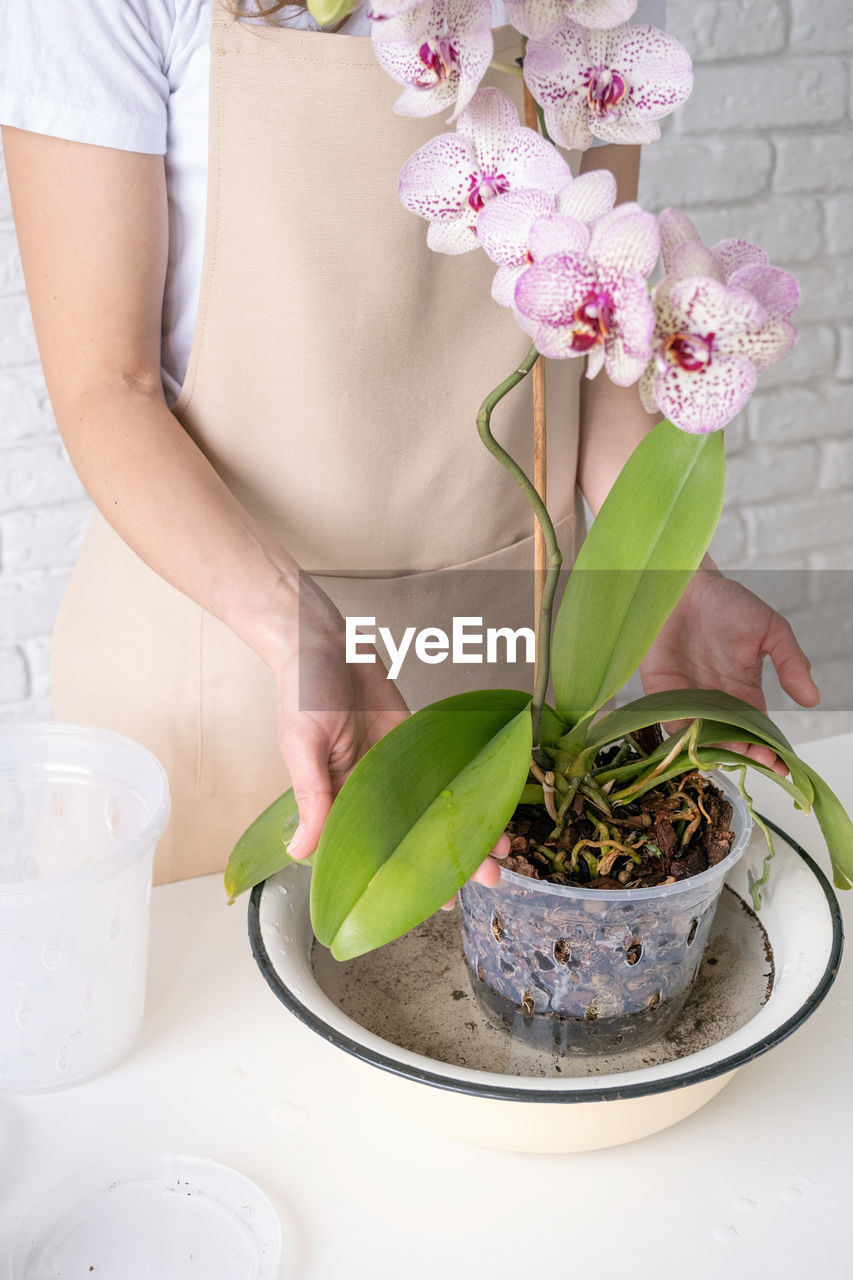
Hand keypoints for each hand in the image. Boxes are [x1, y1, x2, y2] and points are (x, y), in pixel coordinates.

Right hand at [273, 582, 506, 889]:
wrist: (323, 639)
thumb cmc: (303, 690)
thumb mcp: (302, 745)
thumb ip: (311, 796)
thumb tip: (301, 851)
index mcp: (337, 802)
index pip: (374, 853)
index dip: (404, 879)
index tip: (433, 902)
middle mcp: (370, 792)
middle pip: (414, 836)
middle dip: (450, 859)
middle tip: (487, 880)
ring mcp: (396, 766)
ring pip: (436, 809)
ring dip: (467, 829)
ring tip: (503, 852)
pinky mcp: (415, 739)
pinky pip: (446, 771)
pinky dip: (469, 789)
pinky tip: (493, 805)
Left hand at [639, 563, 819, 773]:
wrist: (683, 581)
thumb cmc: (726, 602)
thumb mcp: (770, 629)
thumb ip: (791, 662)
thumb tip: (812, 699)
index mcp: (743, 690)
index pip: (758, 729)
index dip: (768, 749)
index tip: (779, 764)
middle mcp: (715, 699)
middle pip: (729, 739)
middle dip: (742, 753)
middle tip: (751, 757)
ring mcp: (686, 696)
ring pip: (700, 735)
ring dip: (712, 745)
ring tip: (726, 749)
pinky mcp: (658, 690)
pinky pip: (668, 718)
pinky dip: (680, 730)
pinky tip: (694, 734)